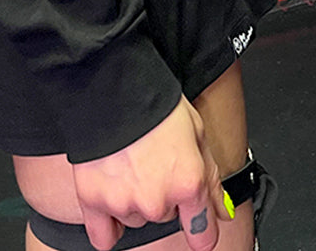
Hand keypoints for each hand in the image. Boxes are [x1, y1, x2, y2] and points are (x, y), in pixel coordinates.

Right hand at [71, 96, 231, 250]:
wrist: (109, 81)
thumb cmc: (154, 100)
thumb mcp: (195, 130)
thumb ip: (211, 176)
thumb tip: (223, 209)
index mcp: (188, 183)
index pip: (203, 235)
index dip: (201, 226)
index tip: (196, 223)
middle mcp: (158, 201)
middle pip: (165, 217)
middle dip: (162, 195)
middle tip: (152, 161)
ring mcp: (124, 203)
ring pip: (135, 219)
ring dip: (133, 200)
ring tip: (127, 164)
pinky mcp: (93, 199)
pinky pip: (103, 237)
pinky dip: (106, 224)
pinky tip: (110, 198)